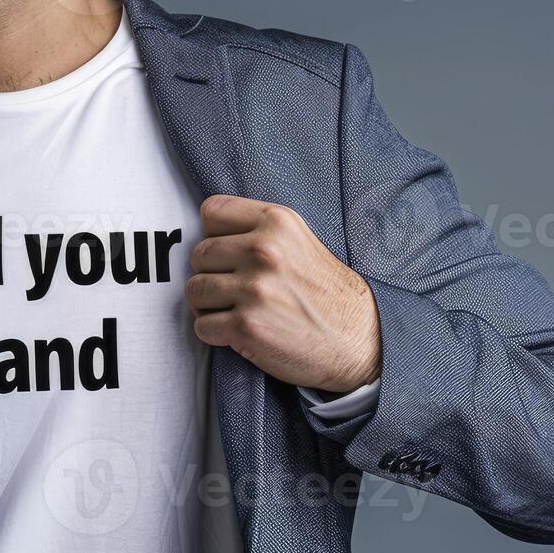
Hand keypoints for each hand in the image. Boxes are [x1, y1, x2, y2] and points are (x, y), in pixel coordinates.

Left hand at [187, 194, 380, 394]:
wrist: (358, 340)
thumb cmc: (326, 295)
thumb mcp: (300, 242)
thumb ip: (259, 231)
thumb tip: (209, 235)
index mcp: (277, 221)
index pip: (212, 212)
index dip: (214, 236)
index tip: (229, 256)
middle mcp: (264, 250)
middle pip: (198, 255)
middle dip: (211, 275)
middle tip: (235, 291)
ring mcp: (254, 288)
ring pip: (194, 291)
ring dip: (208, 307)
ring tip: (236, 312)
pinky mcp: (246, 326)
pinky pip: (201, 326)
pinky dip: (214, 334)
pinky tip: (240, 334)